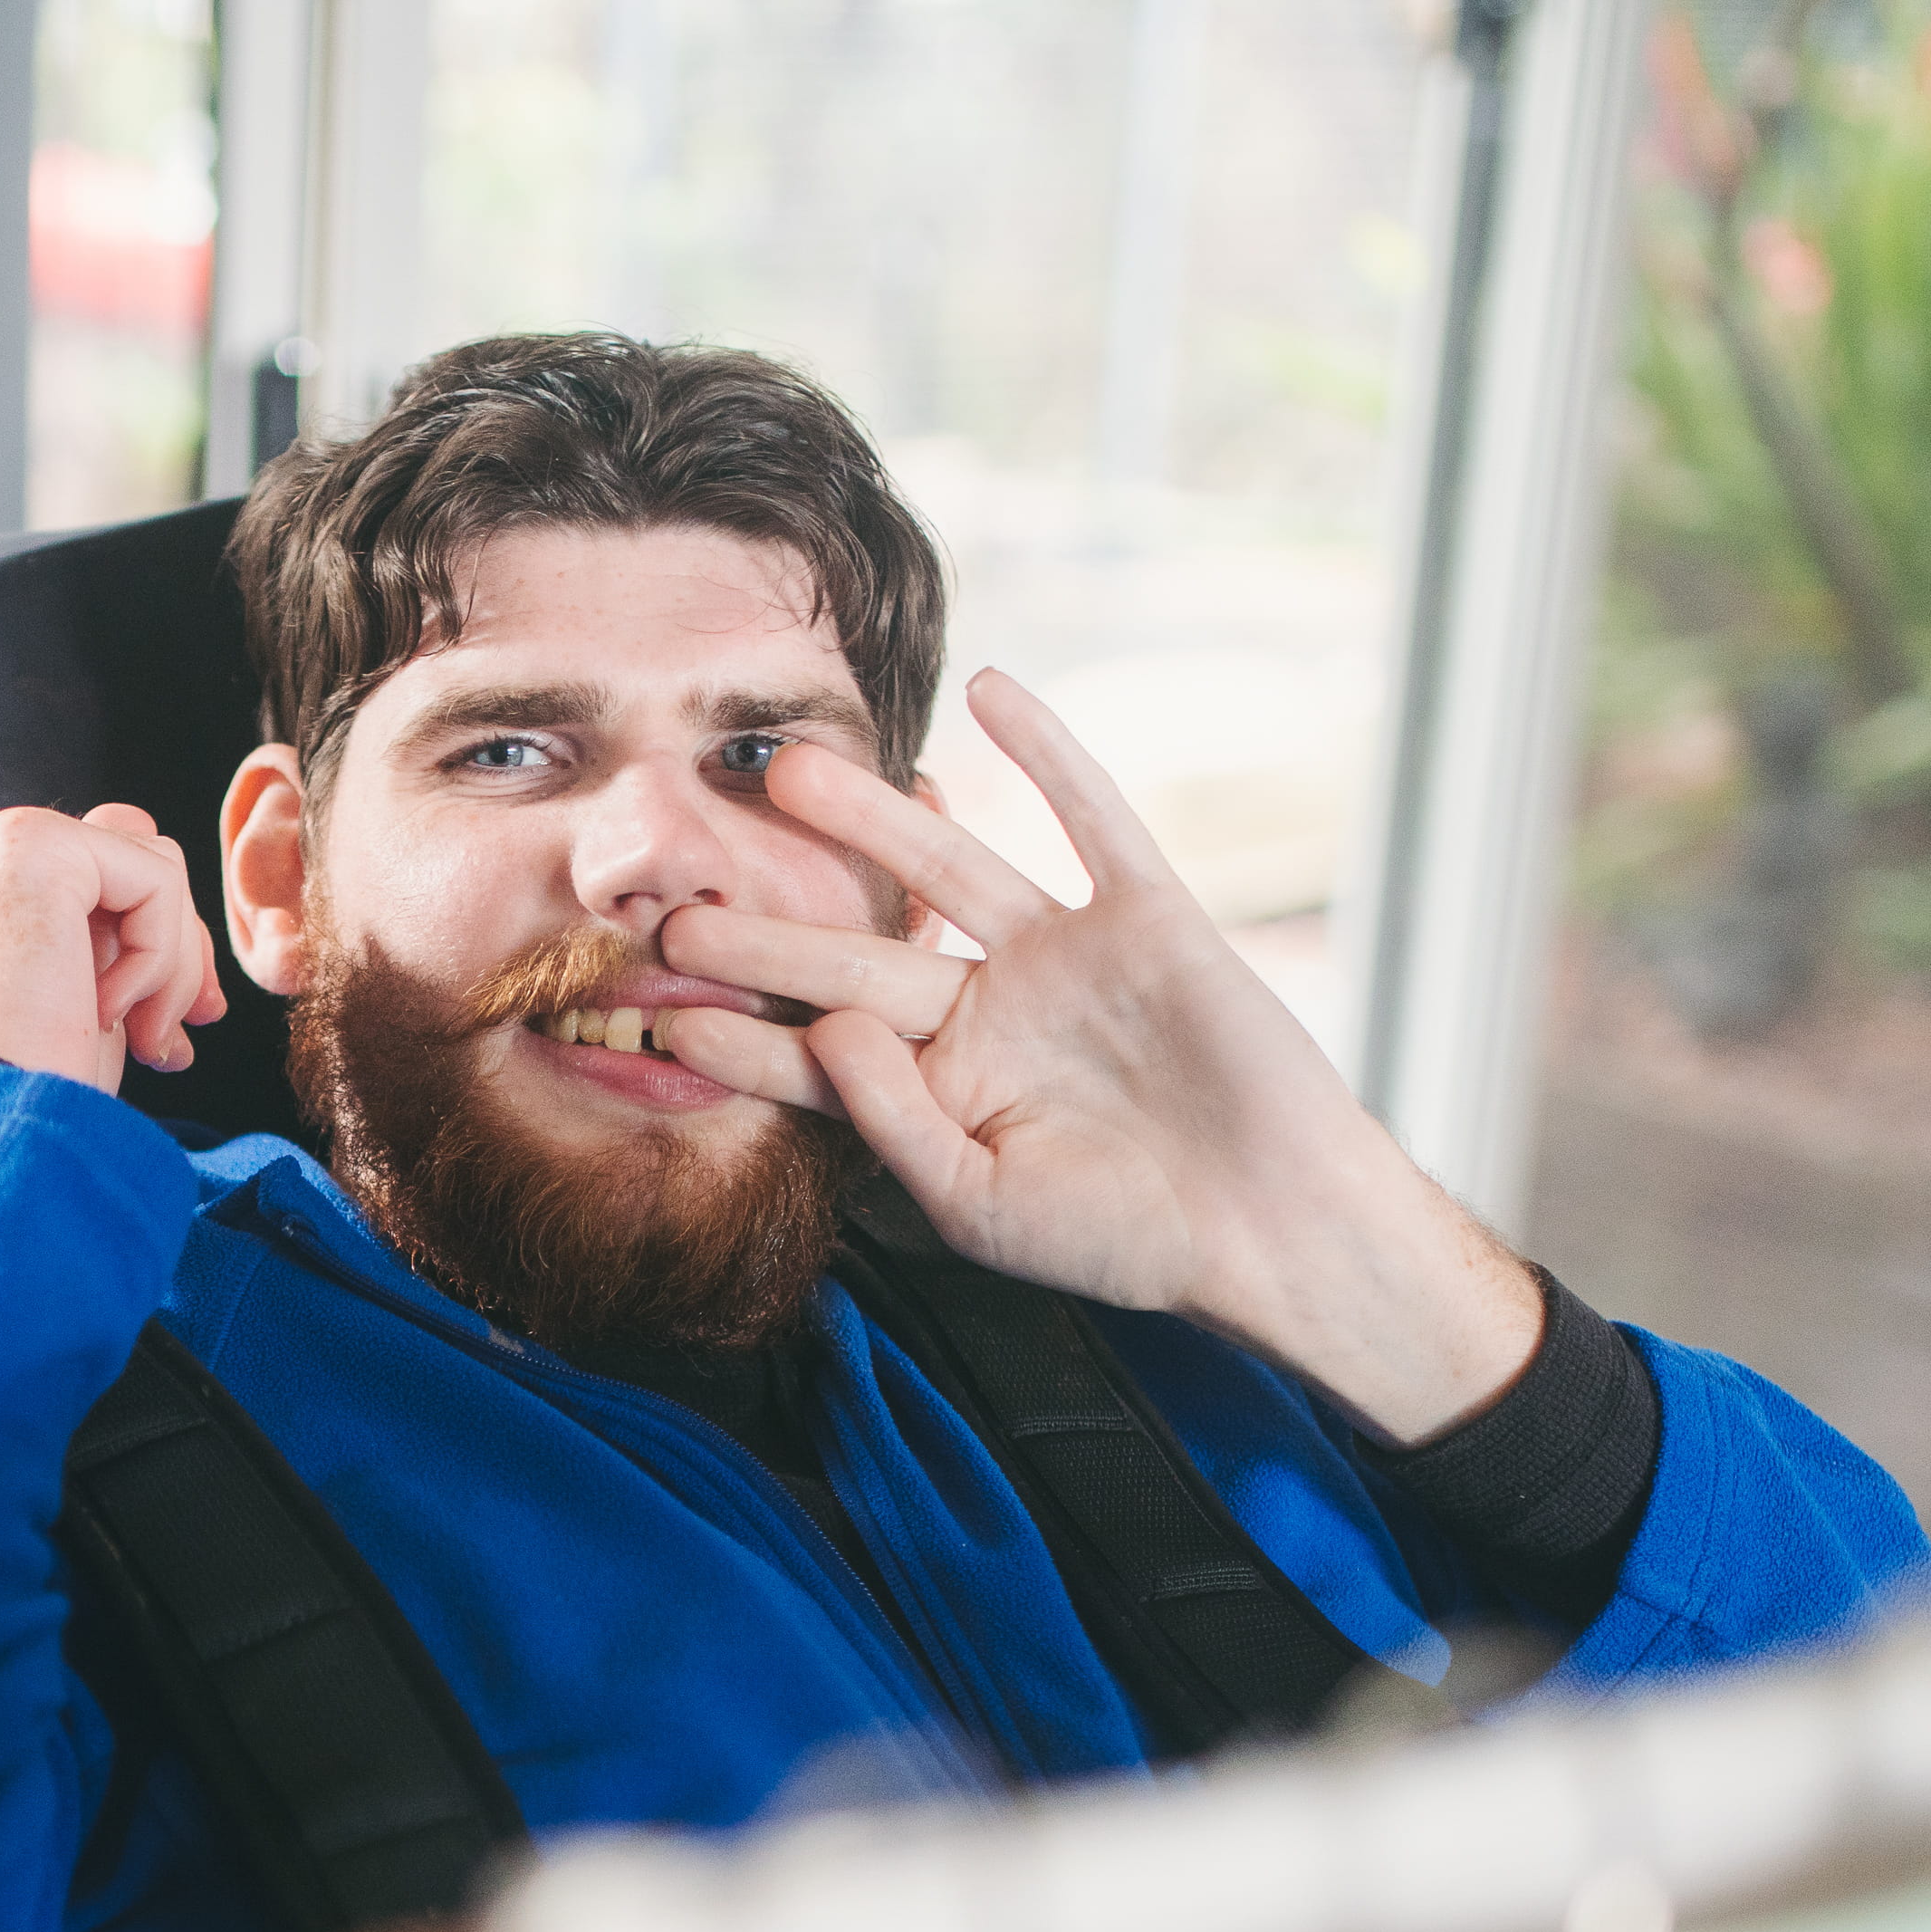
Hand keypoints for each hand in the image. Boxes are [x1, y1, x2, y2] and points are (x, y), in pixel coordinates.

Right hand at [0, 801, 225, 1092]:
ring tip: (145, 1038)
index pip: (93, 879)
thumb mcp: (71, 1010)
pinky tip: (107, 1017)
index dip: (151, 945)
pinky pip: (157, 882)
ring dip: (171, 961)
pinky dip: (159, 958)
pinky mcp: (32, 848)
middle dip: (176, 945)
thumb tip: (185, 949)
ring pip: (152, 866)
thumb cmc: (21, 1096)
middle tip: (195, 1023)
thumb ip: (108, 953)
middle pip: (129, 859)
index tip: (172, 1026)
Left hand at [649, 671, 1538, 1445]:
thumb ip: (896, 1120)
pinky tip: (991, 692)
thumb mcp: (982, 1204)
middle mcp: (986, 1014)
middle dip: (771, 931)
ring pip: (952, 867)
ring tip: (788, 764)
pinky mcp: (1143, 918)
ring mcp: (1060, 958)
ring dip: (876, 818)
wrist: (1273, 1226)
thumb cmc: (1127, 1239)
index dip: (743, 1039)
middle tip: (675, 896)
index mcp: (941, 1093)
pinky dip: (1050, 752)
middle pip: (862, 955)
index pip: (820, 1058)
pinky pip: (1088, 819)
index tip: (657, 1018)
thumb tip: (837, 1027)